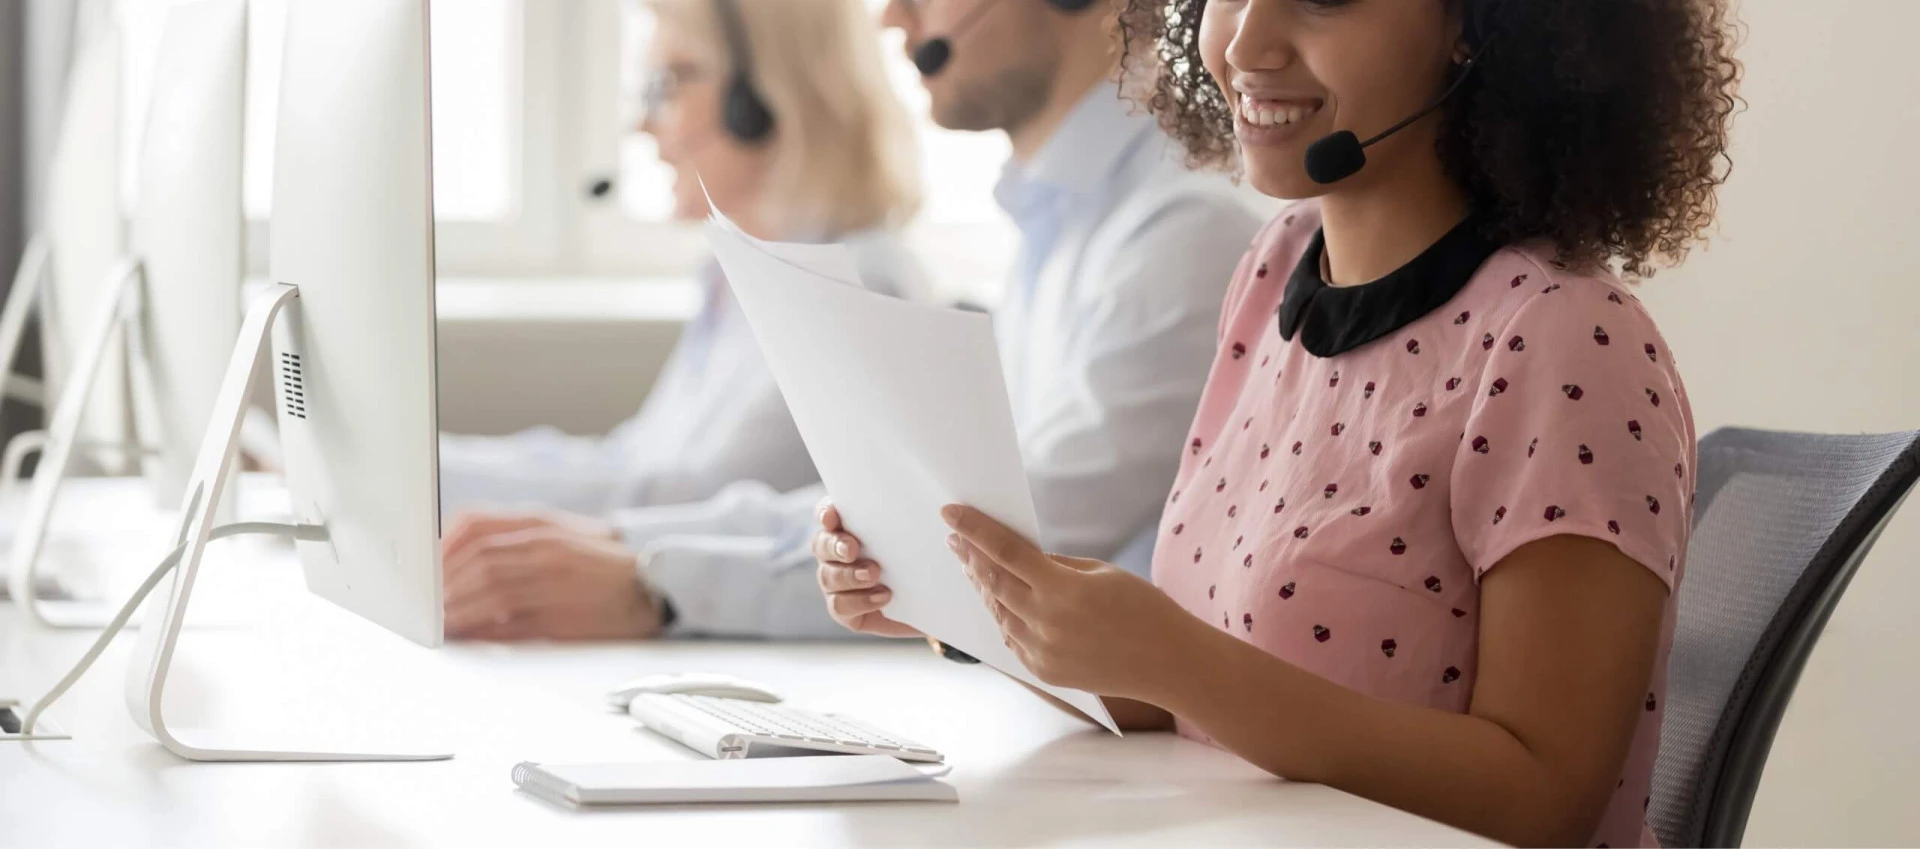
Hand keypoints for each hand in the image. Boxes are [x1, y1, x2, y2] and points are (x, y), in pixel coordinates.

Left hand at [441, 509, 658, 640]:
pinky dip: (483, 630)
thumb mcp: (556, 534)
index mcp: (541, 524)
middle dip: (444, 584)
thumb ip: (510, 539)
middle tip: (424, 602)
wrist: (651, 586)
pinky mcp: (563, 616)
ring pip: (491, 591)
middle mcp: (546, 547)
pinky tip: (469, 635)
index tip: (424, 567)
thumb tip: (454, 556)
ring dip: (457, 608)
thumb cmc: (597, 563)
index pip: (476, 524)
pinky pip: (512, 623)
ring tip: (439, 622)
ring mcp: (555, 581)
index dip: (442, 546)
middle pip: (479, 560)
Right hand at [812, 500, 923, 638]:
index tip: (833, 517)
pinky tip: (883, 596)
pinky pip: (840, 605)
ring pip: (827, 575)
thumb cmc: (923, 559)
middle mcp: (835, 553)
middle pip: (821, 544)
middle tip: (853, 548)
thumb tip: (944, 508)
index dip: (825, 513)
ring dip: (849, 575)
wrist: (933, 600)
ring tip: (874, 574)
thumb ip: (917, 521)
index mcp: (849, 528)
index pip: (827, 514)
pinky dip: (860, 600)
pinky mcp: (844, 608)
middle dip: (835, 545)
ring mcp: (836, 582)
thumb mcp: (922, 537)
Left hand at [942, 504, 1195, 699]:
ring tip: (972, 566)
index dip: (974, 530)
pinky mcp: (1044, 671)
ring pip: (997, 612)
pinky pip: (1011, 638)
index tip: (950, 513)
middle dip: (969, 557)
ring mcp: (1042, 651)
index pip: (1005, 552)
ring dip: (982, 587)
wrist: (1169, 663)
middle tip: (955, 538)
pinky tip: (999, 601)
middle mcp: (1046, 623)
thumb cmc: (1144, 609)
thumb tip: (1020, 556)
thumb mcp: (1102, 572)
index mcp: (1063, 590)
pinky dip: (1002, 616)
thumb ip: (1056, 565)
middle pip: (993, 582)